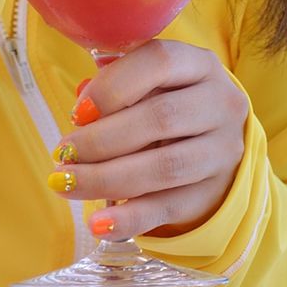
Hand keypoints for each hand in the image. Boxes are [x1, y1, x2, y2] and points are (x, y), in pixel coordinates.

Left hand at [58, 39, 248, 244]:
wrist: (213, 148)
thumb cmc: (168, 108)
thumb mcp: (150, 87)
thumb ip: (118, 90)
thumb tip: (82, 109)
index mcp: (201, 65)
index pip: (159, 62)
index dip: (112, 86)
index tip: (78, 113)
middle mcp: (221, 104)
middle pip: (159, 118)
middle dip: (101, 139)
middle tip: (63, 154)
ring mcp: (222, 152)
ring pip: (163, 167)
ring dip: (105, 178)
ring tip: (66, 183)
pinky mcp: (212, 194)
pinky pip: (168, 207)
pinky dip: (130, 218)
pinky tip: (98, 223)